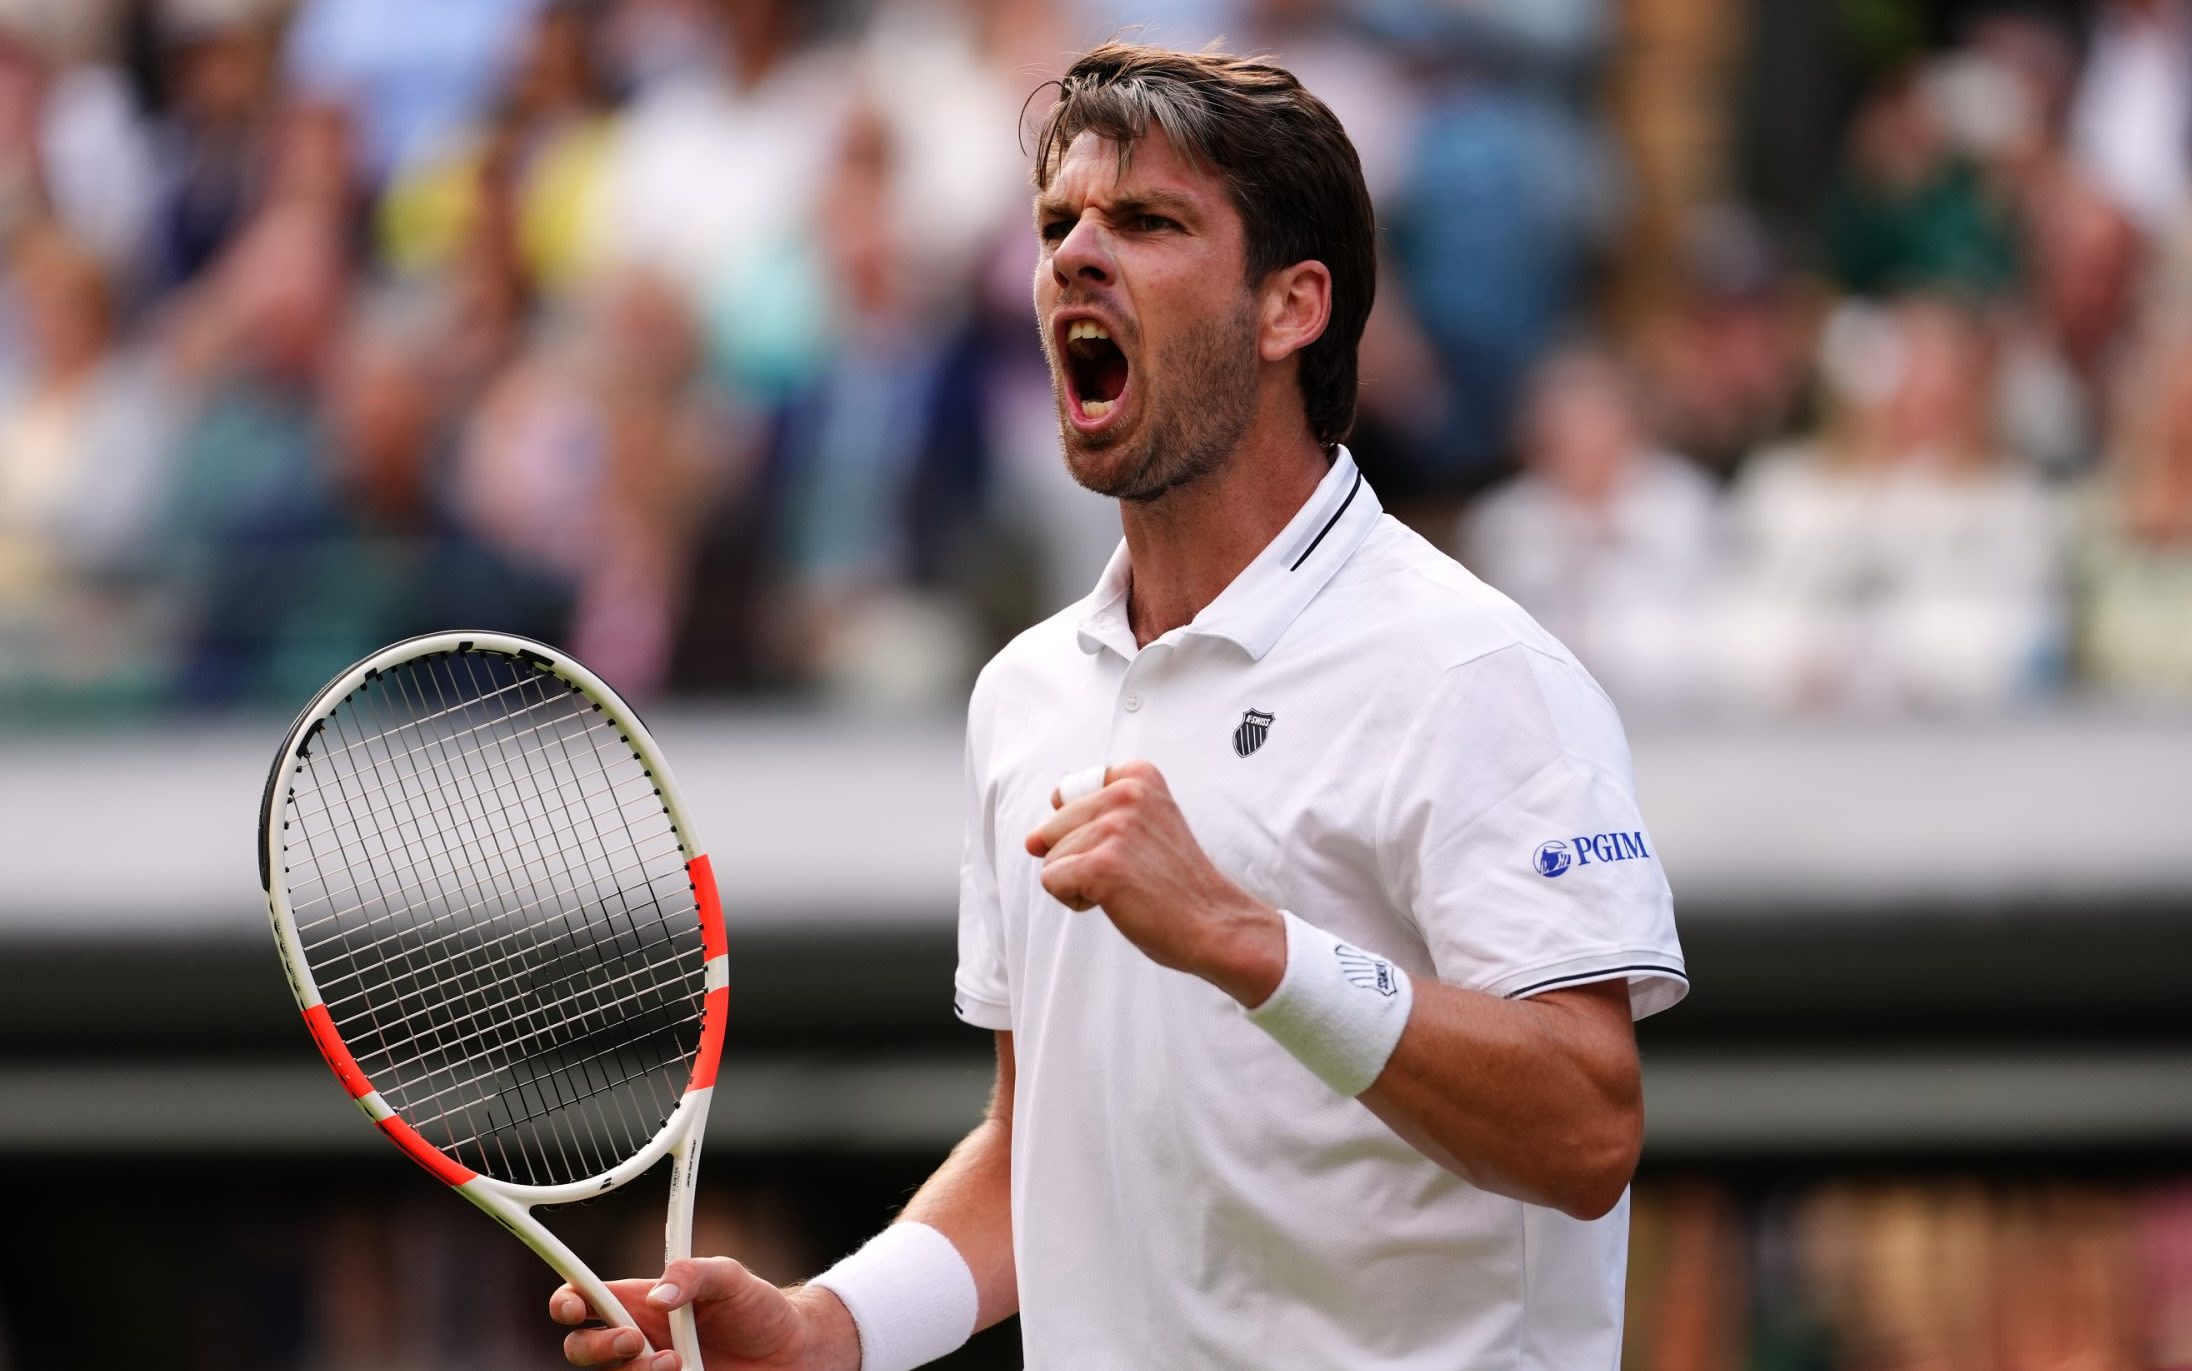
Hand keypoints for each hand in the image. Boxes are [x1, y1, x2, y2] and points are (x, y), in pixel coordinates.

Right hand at [550, 1257, 858, 1370]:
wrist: (793, 1353)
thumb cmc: (759, 1309)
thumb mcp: (731, 1278)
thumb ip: (695, 1274)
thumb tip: (659, 1295)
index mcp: (642, 1301)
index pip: (586, 1299)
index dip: (567, 1302)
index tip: (573, 1308)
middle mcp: (639, 1340)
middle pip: (582, 1349)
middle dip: (598, 1347)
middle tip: (636, 1341)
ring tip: (679, 1363)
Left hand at [1025, 760, 1284, 1003]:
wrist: (1214, 922)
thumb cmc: (1178, 882)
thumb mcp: (1147, 824)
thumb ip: (1095, 816)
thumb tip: (1030, 840)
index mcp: (1138, 776)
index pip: (1068, 795)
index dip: (1086, 830)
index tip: (1129, 846)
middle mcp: (1125, 793)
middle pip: (1054, 827)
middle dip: (1079, 857)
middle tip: (1131, 872)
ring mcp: (1113, 828)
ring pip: (1050, 857)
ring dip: (1080, 881)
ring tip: (1127, 886)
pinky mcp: (1100, 864)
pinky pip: (1052, 881)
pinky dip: (1075, 900)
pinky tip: (1115, 901)